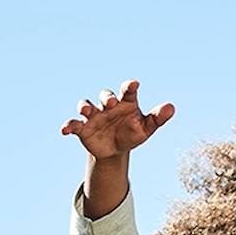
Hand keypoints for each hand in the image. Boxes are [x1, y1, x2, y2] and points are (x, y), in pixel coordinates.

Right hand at [60, 78, 174, 158]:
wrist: (115, 150)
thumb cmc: (132, 134)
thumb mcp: (146, 129)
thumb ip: (157, 118)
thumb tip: (171, 108)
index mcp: (125, 102)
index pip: (127, 90)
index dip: (129, 86)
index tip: (134, 84)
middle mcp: (108, 106)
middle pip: (105, 94)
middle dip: (107, 96)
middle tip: (111, 103)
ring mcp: (94, 116)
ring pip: (86, 104)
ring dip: (85, 105)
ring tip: (86, 110)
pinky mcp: (83, 128)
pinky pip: (74, 124)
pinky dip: (68, 125)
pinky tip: (64, 130)